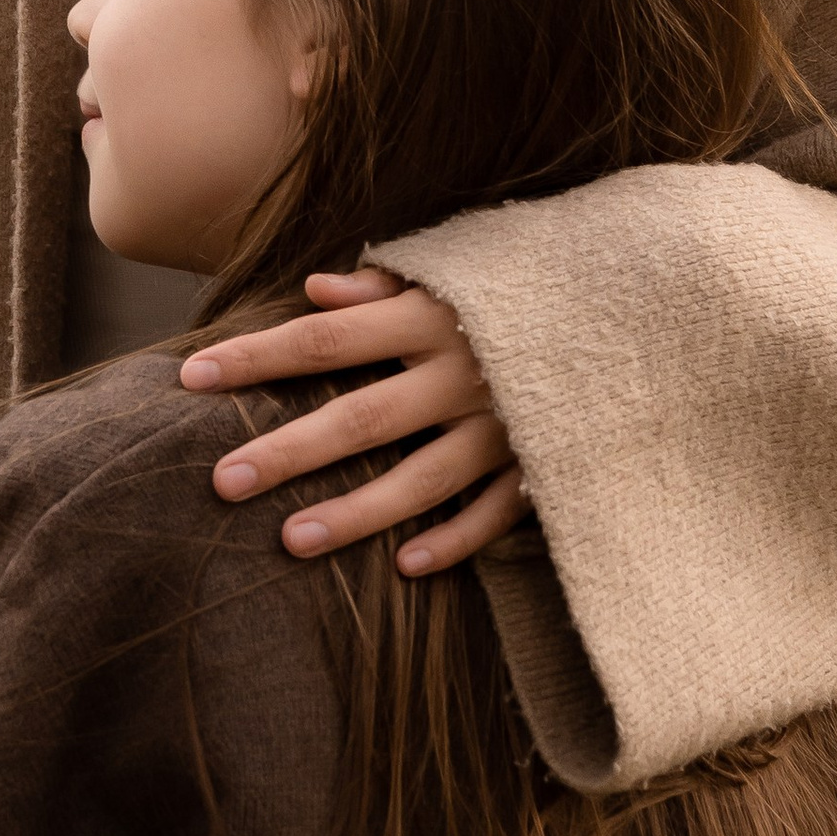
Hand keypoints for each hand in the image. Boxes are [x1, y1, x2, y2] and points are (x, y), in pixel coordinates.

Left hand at [181, 268, 524, 573]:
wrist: (644, 303)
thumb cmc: (532, 281)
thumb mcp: (463, 266)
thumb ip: (389, 281)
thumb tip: (315, 288)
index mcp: (432, 317)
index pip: (326, 338)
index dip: (258, 356)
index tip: (192, 375)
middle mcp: (461, 373)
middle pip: (360, 417)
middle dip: (288, 451)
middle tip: (221, 481)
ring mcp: (504, 424)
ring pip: (420, 479)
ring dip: (356, 513)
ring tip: (289, 541)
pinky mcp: (544, 462)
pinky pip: (494, 512)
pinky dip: (455, 541)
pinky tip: (407, 569)